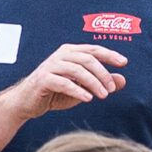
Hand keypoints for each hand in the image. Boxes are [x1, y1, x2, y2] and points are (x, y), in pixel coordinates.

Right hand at [7, 44, 127, 119]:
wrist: (28, 102)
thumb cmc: (56, 93)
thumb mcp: (82, 88)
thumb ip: (100, 83)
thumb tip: (122, 80)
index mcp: (70, 52)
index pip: (93, 49)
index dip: (109, 55)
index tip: (124, 62)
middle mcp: (61, 55)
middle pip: (88, 59)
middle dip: (103, 74)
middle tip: (112, 89)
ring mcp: (50, 66)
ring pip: (77, 70)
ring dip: (93, 83)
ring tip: (103, 95)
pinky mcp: (43, 79)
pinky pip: (64, 83)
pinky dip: (78, 91)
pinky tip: (88, 99)